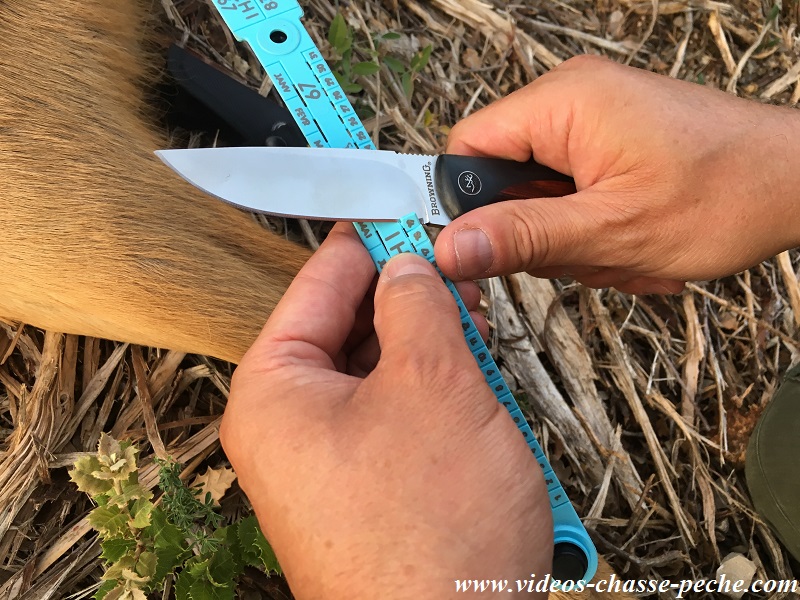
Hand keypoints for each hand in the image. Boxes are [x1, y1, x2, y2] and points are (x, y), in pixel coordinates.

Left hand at [221, 224, 551, 599]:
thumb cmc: (431, 530)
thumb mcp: (433, 381)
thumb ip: (417, 303)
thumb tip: (408, 266)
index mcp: (275, 391)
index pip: (317, 284)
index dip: (363, 238)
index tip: (396, 202)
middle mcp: (290, 428)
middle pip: (351, 328)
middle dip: (408, 297)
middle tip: (455, 269)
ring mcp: (330, 464)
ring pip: (382, 373)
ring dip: (433, 348)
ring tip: (477, 329)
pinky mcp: (371, 491)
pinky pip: (399, 418)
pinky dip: (437, 395)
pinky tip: (475, 387)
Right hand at [435, 55, 799, 294]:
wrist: (798, 181)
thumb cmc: (725, 194)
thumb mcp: (610, 230)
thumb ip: (523, 238)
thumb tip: (450, 249)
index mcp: (561, 102)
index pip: (467, 148)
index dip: (469, 205)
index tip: (496, 248)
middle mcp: (571, 100)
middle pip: (503, 179)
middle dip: (536, 232)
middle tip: (586, 251)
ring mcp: (593, 121)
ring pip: (538, 197)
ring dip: (571, 239)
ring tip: (622, 249)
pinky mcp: (611, 142)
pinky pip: (571, 195)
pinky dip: (594, 230)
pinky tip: (632, 242)